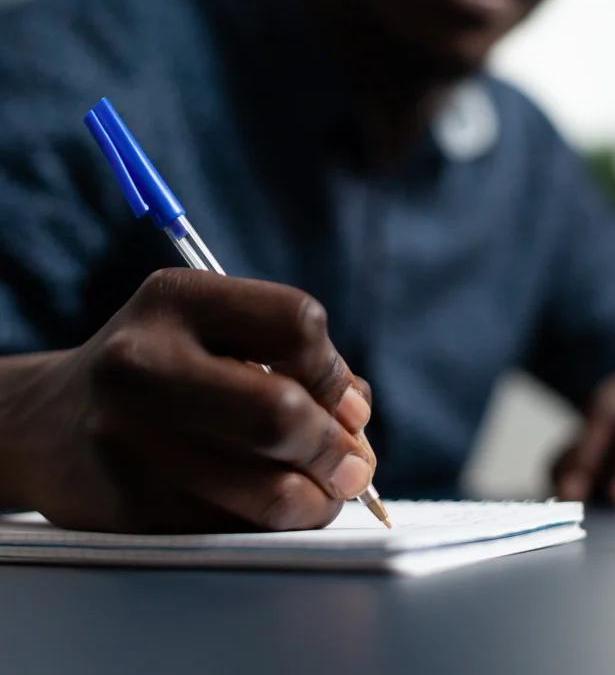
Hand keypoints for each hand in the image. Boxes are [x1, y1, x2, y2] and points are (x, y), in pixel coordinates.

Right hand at [0, 269, 375, 531]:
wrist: (49, 422)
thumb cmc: (161, 369)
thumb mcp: (214, 331)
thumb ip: (292, 361)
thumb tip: (355, 422)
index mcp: (177, 298)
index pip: (297, 322)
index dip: (335, 370)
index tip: (343, 401)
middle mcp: (144, 360)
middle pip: (282, 412)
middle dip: (336, 448)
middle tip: (353, 466)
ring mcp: (129, 435)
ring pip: (267, 488)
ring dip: (318, 500)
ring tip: (326, 494)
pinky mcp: (127, 503)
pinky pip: (234, 527)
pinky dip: (272, 524)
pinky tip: (269, 508)